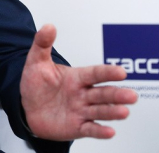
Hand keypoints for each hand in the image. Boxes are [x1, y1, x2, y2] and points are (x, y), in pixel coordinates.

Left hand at [20, 24, 137, 140]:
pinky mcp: (78, 127)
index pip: (95, 73)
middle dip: (117, 94)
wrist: (27, 108)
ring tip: (124, 112)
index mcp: (77, 77)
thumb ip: (42, 44)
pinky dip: (100, 131)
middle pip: (103, 94)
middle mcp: (83, 94)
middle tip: (131, 96)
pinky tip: (109, 131)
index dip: (107, 73)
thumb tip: (48, 26)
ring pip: (100, 111)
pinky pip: (90, 129)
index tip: (121, 72)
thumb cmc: (36, 84)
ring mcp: (82, 111)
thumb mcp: (36, 62)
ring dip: (112, 112)